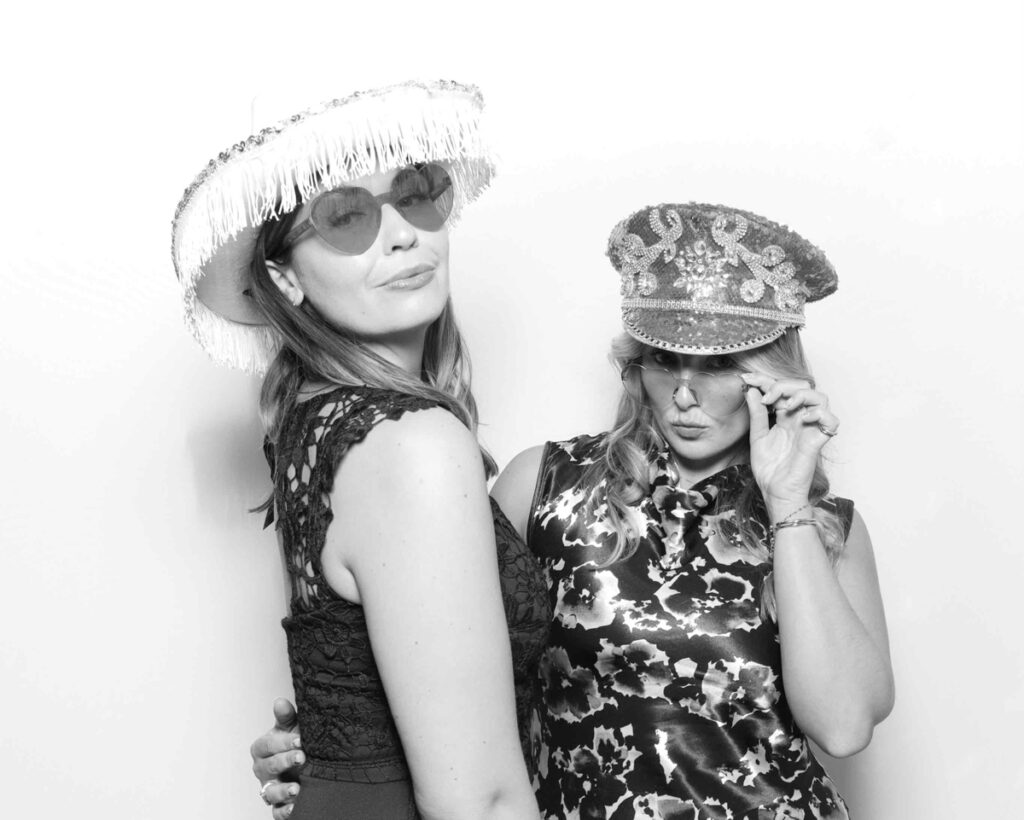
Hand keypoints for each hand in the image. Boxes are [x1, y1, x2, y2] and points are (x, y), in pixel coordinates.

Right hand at [251, 698, 302, 818]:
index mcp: (263, 748)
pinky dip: (284, 811)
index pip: (267, 744)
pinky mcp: (278, 804)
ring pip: (270, 792)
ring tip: (296, 789)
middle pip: (269, 766)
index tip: (300, 739)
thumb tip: (280, 701)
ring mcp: (269, 788)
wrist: (307, 761)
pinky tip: (295, 807)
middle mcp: (263, 769)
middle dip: (285, 762)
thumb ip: (286, 716)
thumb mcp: (292, 726)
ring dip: (282, 791)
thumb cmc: (296, 741)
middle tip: (302, 758)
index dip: (283, 742)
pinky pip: (277, 811)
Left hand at [741, 372, 839, 519]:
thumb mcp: (757, 437)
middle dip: (782, 385)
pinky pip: (831, 421)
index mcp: (785, 417)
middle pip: (802, 387)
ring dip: (802, 395)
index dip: (765, 380)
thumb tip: (750, 390)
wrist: (776, 492)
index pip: (781, 389)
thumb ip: (756, 415)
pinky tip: (802, 419)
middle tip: (766, 396)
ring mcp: (810, 429)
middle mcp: (799, 419)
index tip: (746, 379)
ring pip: (820, 397)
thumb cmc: (769, 469)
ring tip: (785, 404)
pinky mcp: (817, 441)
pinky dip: (820, 414)